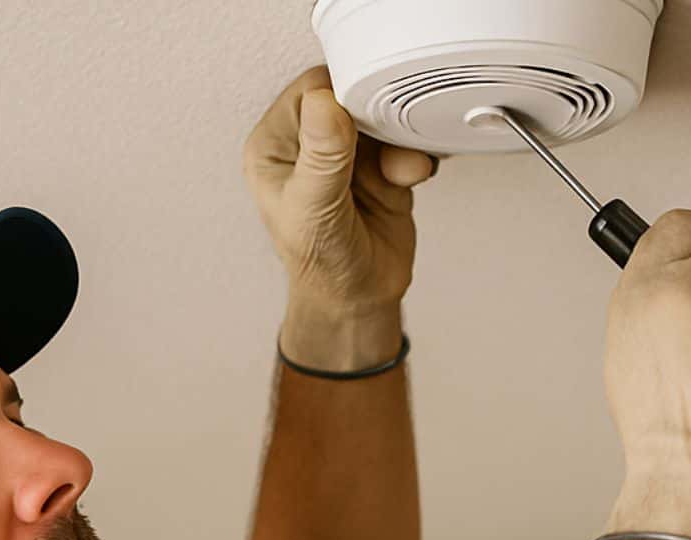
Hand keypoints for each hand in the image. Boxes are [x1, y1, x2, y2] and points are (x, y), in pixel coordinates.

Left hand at [243, 64, 440, 310]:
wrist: (359, 299)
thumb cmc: (320, 265)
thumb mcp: (314, 209)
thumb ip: (322, 157)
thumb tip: (325, 104)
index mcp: (276, 145)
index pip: (311, 90)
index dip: (342, 93)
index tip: (364, 112)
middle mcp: (310, 143)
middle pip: (351, 94)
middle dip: (378, 114)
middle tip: (389, 138)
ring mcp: (349, 153)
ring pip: (383, 115)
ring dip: (400, 138)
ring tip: (399, 171)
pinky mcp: (382, 166)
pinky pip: (405, 141)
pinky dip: (414, 154)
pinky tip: (409, 178)